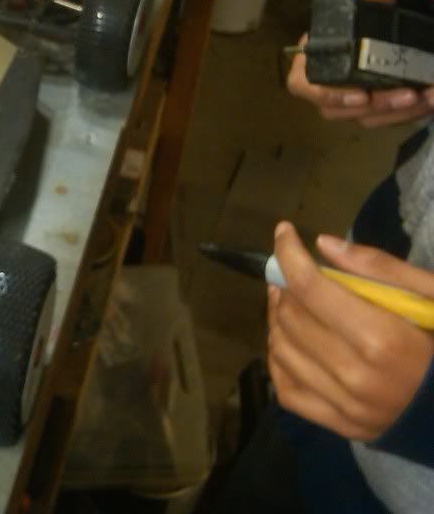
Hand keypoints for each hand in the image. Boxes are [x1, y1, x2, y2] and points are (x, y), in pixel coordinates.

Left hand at [267, 222, 433, 439]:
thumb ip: (380, 269)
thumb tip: (322, 244)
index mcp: (381, 339)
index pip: (310, 287)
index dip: (289, 253)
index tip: (284, 232)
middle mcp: (354, 375)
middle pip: (291, 317)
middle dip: (286, 286)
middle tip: (294, 273)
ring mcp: (345, 405)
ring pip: (281, 351)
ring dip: (277, 319)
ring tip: (290, 302)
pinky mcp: (340, 426)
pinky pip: (286, 389)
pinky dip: (279, 360)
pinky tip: (290, 341)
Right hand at [286, 0, 433, 126]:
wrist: (386, 27)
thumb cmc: (367, 14)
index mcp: (312, 59)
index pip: (302, 85)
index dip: (327, 95)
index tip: (362, 94)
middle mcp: (324, 85)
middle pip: (337, 111)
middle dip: (376, 107)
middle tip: (409, 95)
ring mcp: (349, 100)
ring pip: (364, 119)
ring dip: (396, 114)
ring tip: (425, 99)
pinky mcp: (372, 108)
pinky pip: (384, 120)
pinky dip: (407, 115)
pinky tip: (429, 103)